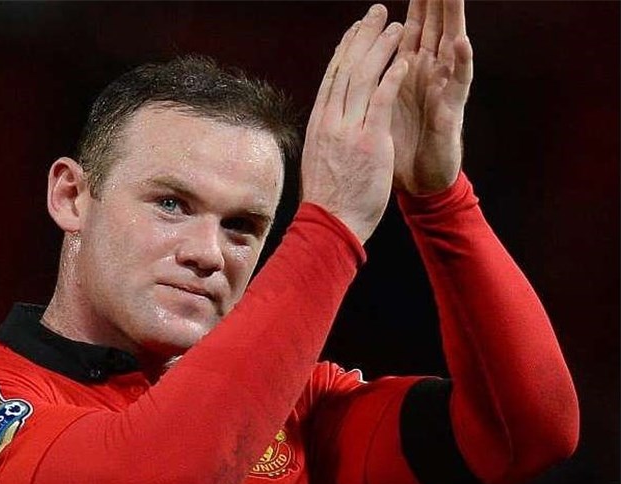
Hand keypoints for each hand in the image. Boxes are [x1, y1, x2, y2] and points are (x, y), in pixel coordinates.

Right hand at [301, 4, 407, 243]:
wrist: (331, 222)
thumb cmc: (329, 198)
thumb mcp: (321, 159)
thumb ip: (329, 137)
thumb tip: (330, 126)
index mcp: (319, 123)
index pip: (332, 77)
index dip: (345, 49)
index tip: (355, 30)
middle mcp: (330, 120)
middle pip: (346, 68)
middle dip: (363, 37)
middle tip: (376, 13)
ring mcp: (348, 129)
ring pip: (362, 77)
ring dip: (380, 49)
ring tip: (396, 27)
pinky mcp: (368, 141)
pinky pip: (380, 101)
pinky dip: (391, 77)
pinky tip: (404, 59)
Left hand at [391, 0, 472, 194]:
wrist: (418, 184)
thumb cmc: (399, 148)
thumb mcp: (379, 110)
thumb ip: (373, 86)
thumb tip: (350, 68)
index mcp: (408, 73)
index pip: (411, 28)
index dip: (411, 4)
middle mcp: (428, 75)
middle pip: (433, 26)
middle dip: (435, 0)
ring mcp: (442, 90)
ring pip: (452, 45)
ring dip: (453, 17)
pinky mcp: (452, 111)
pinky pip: (459, 83)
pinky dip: (461, 62)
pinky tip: (462, 42)